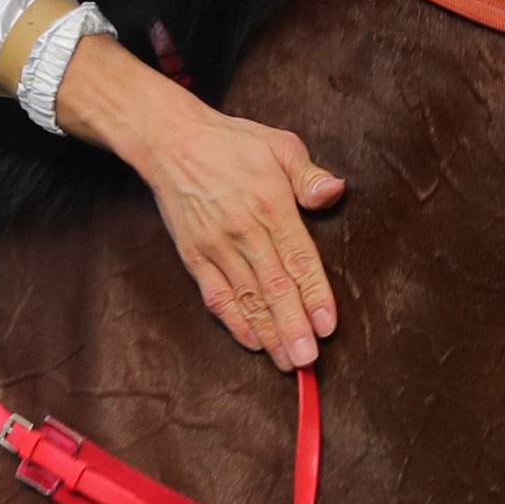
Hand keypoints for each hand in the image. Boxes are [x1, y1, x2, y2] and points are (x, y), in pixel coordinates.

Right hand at [49, 35, 345, 368]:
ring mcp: (215, 247)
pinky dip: (234, 322)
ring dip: (269, 333)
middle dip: (293, 327)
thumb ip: (308, 174)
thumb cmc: (232, 143)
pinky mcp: (194, 256)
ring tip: (287, 362)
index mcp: (270, 204)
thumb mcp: (279, 144)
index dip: (315, 295)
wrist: (170, 142)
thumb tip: (334, 192)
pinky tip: (252, 342)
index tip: (328, 326)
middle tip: (308, 361)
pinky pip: (216, 296)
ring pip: (246, 299)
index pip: (298, 259)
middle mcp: (243, 230)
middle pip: (274, 287)